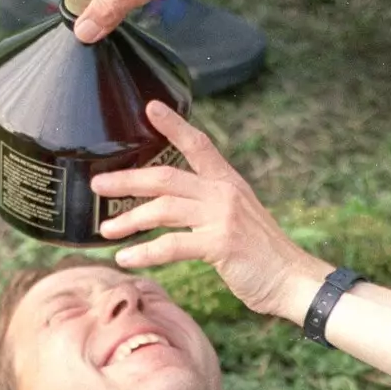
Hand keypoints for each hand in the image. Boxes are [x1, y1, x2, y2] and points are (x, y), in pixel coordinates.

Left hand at [91, 102, 329, 319]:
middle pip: (166, 177)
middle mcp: (224, 194)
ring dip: (130, 219)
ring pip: (163, 209)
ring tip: (106, 229)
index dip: (173, 125)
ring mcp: (222, 217)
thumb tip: (177, 210)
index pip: (198, 145)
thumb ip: (211, 208)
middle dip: (127, 180)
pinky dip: (145, 252)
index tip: (149, 108)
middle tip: (97, 184)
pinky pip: (172, 245)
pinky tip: (126, 259)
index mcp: (228, 184)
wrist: (293, 281)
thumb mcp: (239, 221)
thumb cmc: (264, 257)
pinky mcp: (220, 244)